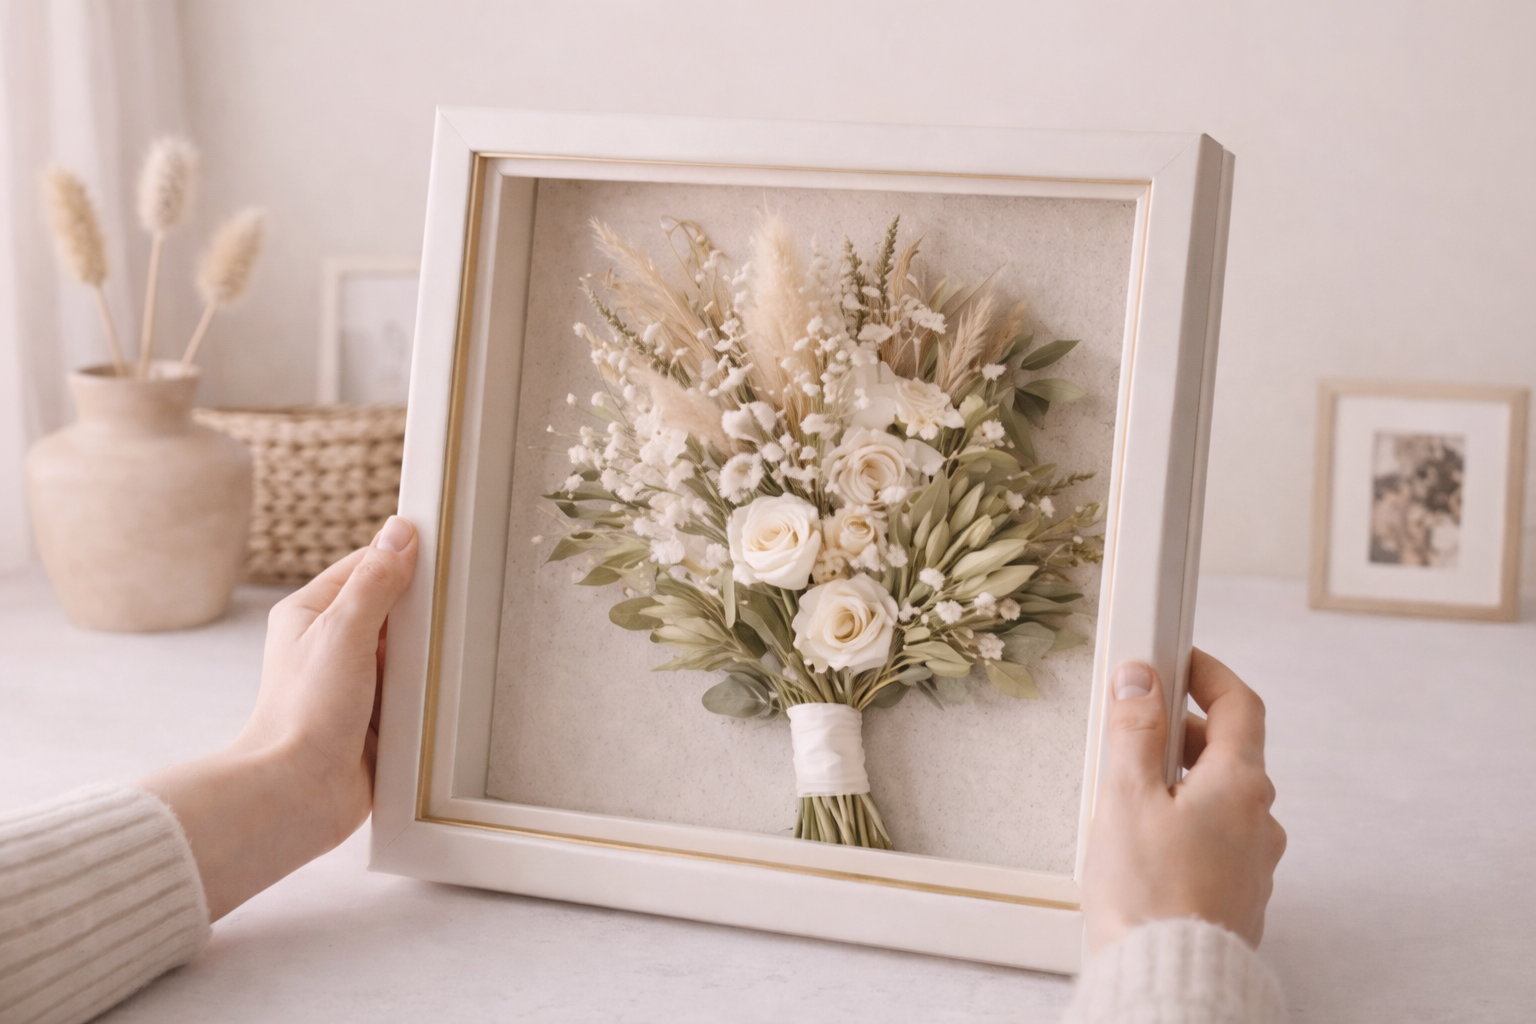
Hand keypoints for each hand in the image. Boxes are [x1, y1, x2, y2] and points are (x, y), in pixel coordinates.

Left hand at [139, 516, 417, 919]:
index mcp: (311, 614)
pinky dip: (431, 690)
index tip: (443, 551)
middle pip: (392, 608)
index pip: (366, 566)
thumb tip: (400, 532)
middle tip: (455, 604)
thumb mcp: (344, 631)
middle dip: (422, 610)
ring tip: (455, 649)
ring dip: (429, 654)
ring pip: (408, 650)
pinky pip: (415, 691)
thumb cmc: (305, 713)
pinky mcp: (377, 718)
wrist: (298, 794)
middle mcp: (331, 645)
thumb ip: (375, 582)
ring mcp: (356, 683)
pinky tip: (450, 688)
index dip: (402, 557)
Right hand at [1081, 649, 1285, 951]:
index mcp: (1240, 785)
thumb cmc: (1148, 897)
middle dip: (1183, 729)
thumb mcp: (1127, 797)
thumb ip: (1134, 731)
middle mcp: (1258, 819)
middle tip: (1137, 727)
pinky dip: (1185, 820)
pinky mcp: (1238, 893)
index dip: (1209, 672)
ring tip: (1130, 793)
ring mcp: (1253, 860)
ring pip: (1221, 796)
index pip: (1240, 703)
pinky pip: (1216, 836)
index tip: (1178, 660)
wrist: (1170, 979)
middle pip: (1229, 750)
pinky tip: (1146, 841)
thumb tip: (1140, 680)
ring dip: (1182, 779)